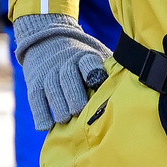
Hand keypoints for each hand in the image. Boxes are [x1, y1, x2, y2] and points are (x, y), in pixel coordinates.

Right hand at [12, 13, 111, 130]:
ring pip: (52, 90)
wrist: (48, 40)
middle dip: (75, 97)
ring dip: (59, 107)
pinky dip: (41, 114)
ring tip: (65, 120)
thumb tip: (132, 91)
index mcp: (85, 57)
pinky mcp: (34, 83)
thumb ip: (111, 72)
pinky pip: (36, 99)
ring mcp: (48, 73)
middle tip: (80, 112)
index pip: (89, 63)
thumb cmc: (82, 59)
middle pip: (69, 78)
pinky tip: (46, 127)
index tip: (96, 84)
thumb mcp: (97, 57)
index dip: (92, 73)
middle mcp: (65, 63)